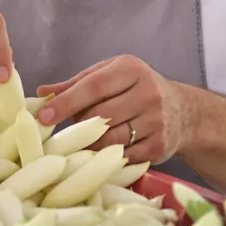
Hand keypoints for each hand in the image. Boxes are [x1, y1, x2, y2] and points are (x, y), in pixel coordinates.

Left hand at [36, 55, 186, 164]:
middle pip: (100, 114)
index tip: (44, 115)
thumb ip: (76, 83)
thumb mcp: (110, 76)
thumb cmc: (136, 89)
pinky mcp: (160, 145)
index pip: (94, 86)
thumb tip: (41, 93)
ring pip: (110, 138)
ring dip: (91, 143)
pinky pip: (123, 156)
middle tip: (68, 130)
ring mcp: (156, 120)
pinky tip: (104, 152)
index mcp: (131, 69)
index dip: (66, 101)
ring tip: (85, 140)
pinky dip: (108, 156)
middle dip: (79, 124)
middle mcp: (148, 92)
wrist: (184, 111)